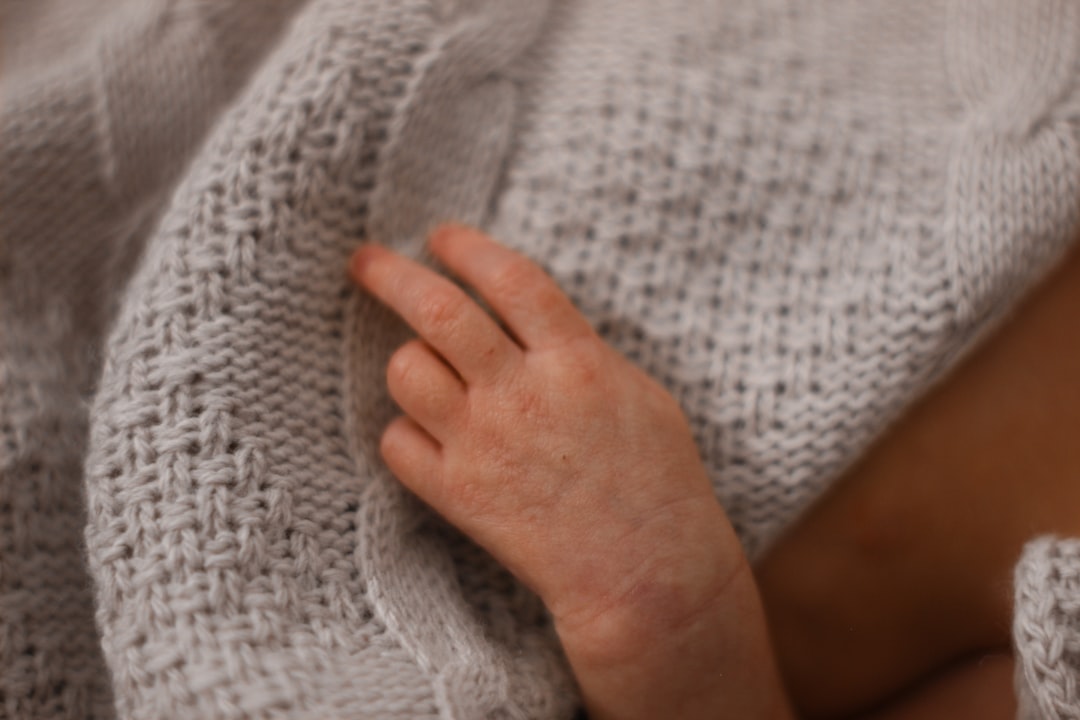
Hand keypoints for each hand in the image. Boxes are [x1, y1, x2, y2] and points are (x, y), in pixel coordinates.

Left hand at [350, 225, 791, 718]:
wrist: (647, 575)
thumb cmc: (659, 482)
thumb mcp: (640, 394)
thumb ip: (579, 351)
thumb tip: (528, 319)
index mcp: (577, 361)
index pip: (508, 278)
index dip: (466, 247)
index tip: (440, 235)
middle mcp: (523, 395)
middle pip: (436, 311)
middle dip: (390, 274)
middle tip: (365, 260)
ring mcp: (485, 445)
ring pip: (406, 372)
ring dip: (408, 361)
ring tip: (426, 369)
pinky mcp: (460, 495)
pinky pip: (398, 444)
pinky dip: (406, 433)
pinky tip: (431, 435)